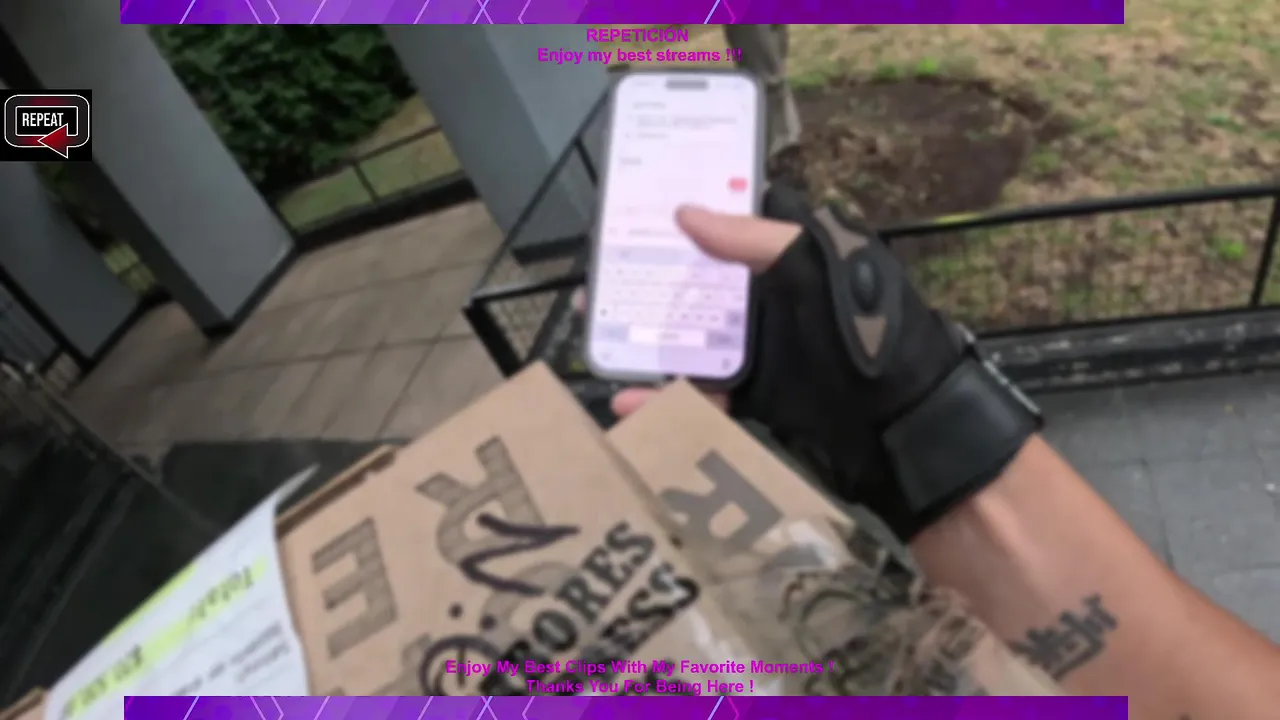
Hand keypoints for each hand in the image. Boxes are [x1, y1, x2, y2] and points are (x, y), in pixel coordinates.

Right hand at [582, 185, 972, 538]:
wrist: (909, 430)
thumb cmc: (870, 335)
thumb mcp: (820, 271)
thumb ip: (758, 241)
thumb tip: (685, 212)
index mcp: (786, 262)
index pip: (724, 231)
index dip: (678, 223)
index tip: (626, 219)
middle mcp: (769, 304)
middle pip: (694, 291)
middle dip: (643, 289)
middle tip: (591, 291)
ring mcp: (761, 356)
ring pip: (690, 345)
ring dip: (644, 347)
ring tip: (596, 345)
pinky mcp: (757, 404)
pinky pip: (703, 399)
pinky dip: (668, 403)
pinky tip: (630, 405)